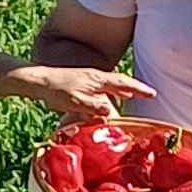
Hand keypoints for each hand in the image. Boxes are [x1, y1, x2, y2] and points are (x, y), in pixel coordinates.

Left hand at [8, 65, 149, 119]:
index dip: (139, 89)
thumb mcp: (77, 101)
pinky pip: (100, 89)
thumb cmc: (57, 90)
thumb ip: (95, 107)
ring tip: (131, 97)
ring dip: (121, 91)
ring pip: (110, 86)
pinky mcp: (80, 84)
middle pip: (120, 83)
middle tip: (147, 96)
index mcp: (98, 80)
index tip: (152, 94)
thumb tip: (111, 114)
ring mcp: (88, 80)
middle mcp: (96, 77)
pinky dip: (108, 94)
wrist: (39, 81)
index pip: (124, 83)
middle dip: (133, 89)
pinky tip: (105, 102)